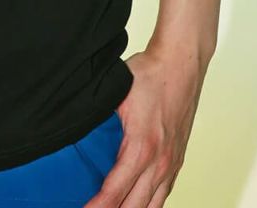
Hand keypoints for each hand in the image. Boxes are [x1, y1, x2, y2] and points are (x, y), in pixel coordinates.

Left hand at [81, 41, 208, 206]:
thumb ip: (99, 117)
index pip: (115, 191)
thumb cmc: (149, 75)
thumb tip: (74, 127)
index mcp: (141, 147)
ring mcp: (171, 163)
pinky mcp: (178, 160)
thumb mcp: (115, 93)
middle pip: (134, 207)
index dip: (97, 207)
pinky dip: (149, 205)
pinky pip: (164, 194)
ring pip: (152, 206)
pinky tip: (136, 205)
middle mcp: (159, 162)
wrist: (181, 64)